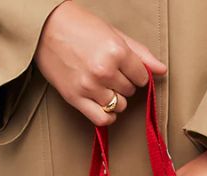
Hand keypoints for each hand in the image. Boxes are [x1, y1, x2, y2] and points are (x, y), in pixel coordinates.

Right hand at [34, 1, 166, 125]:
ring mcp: (90, 87)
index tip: (125, 68)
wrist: (44, 27)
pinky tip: (102, 105)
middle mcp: (104, 71)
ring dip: (115, 99)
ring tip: (103, 86)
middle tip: (109, 72)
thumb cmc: (79, 26)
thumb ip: (140, 53)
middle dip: (124, 84)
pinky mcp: (75, 98)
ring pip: (119, 106)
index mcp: (116, 51)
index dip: (136, 73)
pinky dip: (106, 116)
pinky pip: (102, 119)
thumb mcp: (113, 34)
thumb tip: (162, 70)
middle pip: (130, 92)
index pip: (142, 77)